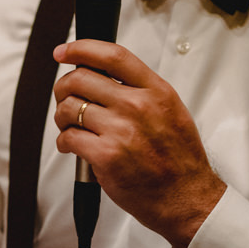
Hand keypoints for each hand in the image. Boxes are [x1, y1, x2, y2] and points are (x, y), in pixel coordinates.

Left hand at [52, 40, 225, 247]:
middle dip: (63, 87)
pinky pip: (68, 137)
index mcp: (156, 91)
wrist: (186, 199)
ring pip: (69, 107)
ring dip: (62, 116)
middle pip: (81, 78)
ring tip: (70, 125)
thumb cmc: (177, 158)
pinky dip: (63, 141)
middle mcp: (137, 106)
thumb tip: (99, 72)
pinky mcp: (105, 155)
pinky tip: (72, 145)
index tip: (64, 51)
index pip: (112, 55)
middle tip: (64, 97)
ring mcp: (120, 130)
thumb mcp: (170, 110)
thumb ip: (139, 88)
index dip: (81, 48)